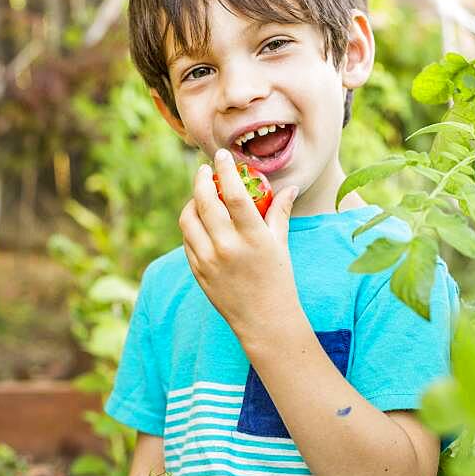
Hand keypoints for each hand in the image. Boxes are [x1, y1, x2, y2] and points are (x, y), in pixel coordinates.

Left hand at [179, 148, 300, 335]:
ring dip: (191, 202)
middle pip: (204, 202)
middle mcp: (227, 247)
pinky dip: (191, 226)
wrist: (264, 320)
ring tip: (200, 196)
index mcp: (252, 237)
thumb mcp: (281, 244)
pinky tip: (199, 221)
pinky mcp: (198, 272)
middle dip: (201, 179)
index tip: (221, 155)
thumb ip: (280, 212)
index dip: (224, 170)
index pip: (233, 193)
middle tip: (204, 170)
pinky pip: (187, 240)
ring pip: (188, 220)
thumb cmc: (278, 279)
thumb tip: (288, 186)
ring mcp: (209, 260)